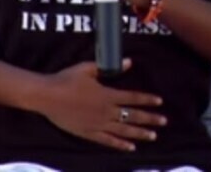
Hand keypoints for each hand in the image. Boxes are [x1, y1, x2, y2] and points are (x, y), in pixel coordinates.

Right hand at [35, 59, 166, 151]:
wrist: (47, 96)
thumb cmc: (66, 79)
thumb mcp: (87, 68)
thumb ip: (109, 68)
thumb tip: (129, 62)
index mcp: (107, 95)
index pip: (132, 98)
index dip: (147, 100)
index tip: (159, 102)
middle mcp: (106, 111)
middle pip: (132, 116)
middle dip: (150, 118)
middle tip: (163, 121)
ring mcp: (98, 124)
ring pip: (124, 131)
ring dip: (140, 133)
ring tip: (153, 136)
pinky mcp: (88, 133)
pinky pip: (108, 141)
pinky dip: (120, 145)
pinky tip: (131, 148)